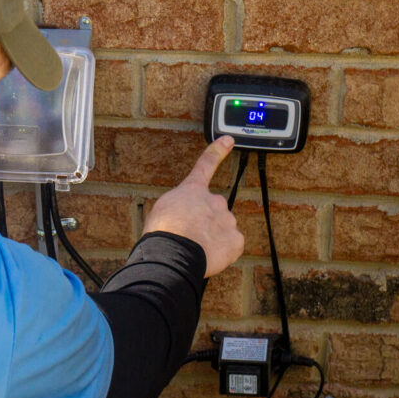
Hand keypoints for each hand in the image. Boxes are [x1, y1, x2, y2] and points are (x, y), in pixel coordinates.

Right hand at [142, 136, 243, 277]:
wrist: (174, 252)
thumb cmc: (163, 232)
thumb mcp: (162, 209)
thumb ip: (179, 206)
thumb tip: (186, 215)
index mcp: (193, 191)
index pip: (205, 166)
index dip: (217, 152)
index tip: (228, 140)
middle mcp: (214, 201)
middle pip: (214, 210)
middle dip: (205, 221)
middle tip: (189, 236)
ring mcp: (227, 220)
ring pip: (222, 229)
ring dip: (212, 238)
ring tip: (194, 249)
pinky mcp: (235, 240)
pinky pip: (230, 246)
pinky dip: (221, 252)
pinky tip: (208, 257)